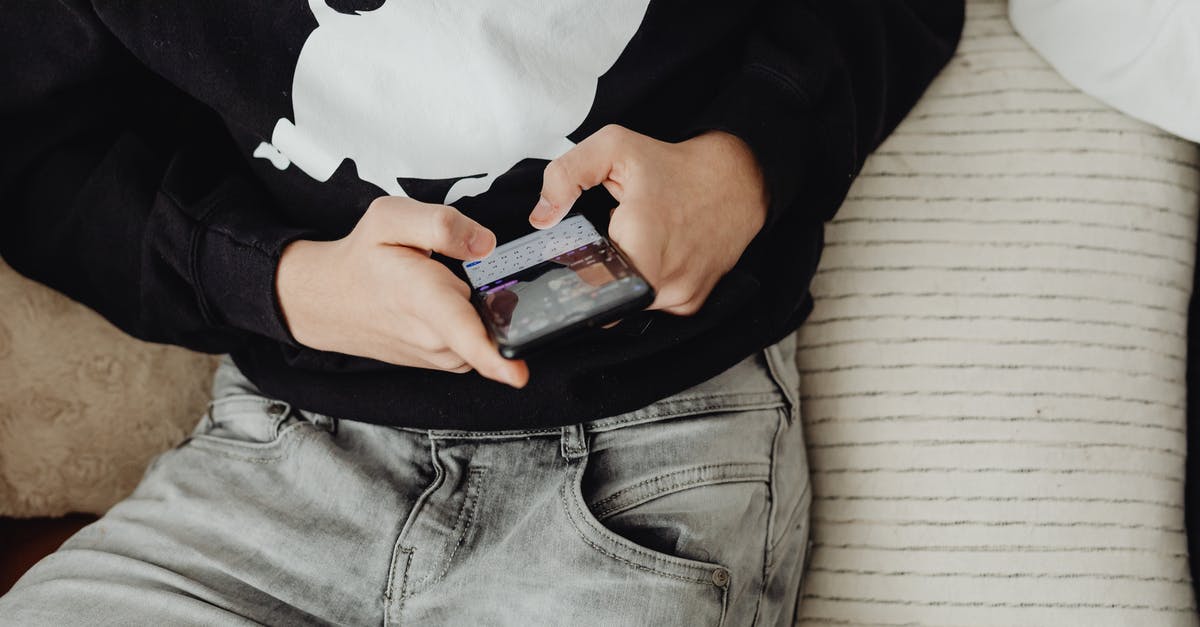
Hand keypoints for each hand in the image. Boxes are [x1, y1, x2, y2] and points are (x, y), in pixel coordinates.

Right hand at [276, 197, 528, 387]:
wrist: (329, 300)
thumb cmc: (363, 258)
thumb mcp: (391, 218)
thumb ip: (442, 224)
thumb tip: (485, 244)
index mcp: (422, 297)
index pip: (462, 333)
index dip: (494, 357)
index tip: (518, 375)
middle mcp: (432, 336)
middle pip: (491, 323)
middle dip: (498, 298)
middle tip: (461, 271)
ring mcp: (437, 355)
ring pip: (485, 334)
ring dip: (481, 313)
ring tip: (445, 285)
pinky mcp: (442, 362)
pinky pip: (474, 344)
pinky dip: (472, 325)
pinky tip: (449, 303)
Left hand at [529, 126, 766, 315]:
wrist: (737, 182)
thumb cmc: (676, 168)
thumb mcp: (615, 148)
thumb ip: (567, 175)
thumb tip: (542, 216)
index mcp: (643, 241)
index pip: (589, 286)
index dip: (574, 275)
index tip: (573, 260)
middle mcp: (665, 279)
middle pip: (606, 298)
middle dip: (596, 275)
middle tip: (602, 246)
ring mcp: (681, 296)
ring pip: (628, 305)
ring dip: (620, 282)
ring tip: (631, 248)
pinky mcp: (691, 304)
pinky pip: (651, 307)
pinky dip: (643, 288)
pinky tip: (652, 259)